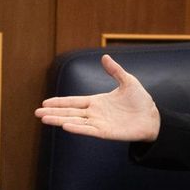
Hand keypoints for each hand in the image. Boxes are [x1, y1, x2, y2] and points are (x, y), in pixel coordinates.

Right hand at [34, 54, 160, 141]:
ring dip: (59, 120)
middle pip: (70, 112)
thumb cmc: (140, 100)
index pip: (74, 101)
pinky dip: (77, 128)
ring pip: (75, 121)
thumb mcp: (127, 81)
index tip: (45, 102)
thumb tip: (104, 56)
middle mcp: (95, 113)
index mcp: (97, 101)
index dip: (59, 102)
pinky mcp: (105, 132)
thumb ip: (115, 71)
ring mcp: (99, 123)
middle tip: (37, 113)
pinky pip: (88, 130)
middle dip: (53, 112)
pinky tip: (66, 126)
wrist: (152, 117)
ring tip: (44, 119)